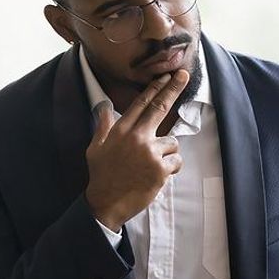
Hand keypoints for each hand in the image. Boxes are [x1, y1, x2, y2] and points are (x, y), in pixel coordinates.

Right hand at [85, 70, 189, 230]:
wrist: (106, 203)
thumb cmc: (101, 176)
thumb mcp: (95, 148)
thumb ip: (102, 127)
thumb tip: (104, 108)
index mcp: (120, 131)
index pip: (141, 104)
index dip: (155, 88)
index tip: (165, 76)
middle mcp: (136, 137)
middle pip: (160, 107)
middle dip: (173, 88)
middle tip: (183, 75)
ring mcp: (149, 152)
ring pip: (172, 142)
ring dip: (167, 153)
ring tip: (151, 167)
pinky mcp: (160, 169)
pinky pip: (176, 161)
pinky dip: (171, 168)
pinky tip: (157, 176)